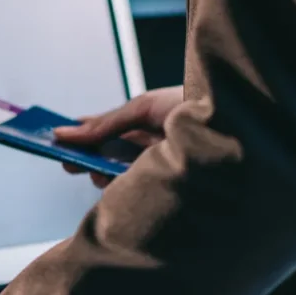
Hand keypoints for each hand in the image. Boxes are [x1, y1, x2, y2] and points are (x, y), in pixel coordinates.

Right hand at [53, 86, 183, 187]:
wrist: (239, 126)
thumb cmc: (194, 106)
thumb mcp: (142, 109)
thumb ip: (104, 124)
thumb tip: (62, 131)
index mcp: (148, 124)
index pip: (108, 132)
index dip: (83, 137)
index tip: (56, 140)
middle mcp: (153, 146)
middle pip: (110, 156)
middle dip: (87, 158)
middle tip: (67, 162)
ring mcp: (160, 166)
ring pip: (120, 175)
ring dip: (101, 172)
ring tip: (90, 170)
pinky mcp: (168, 187)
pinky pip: (135, 189)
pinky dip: (120, 186)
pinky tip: (110, 182)